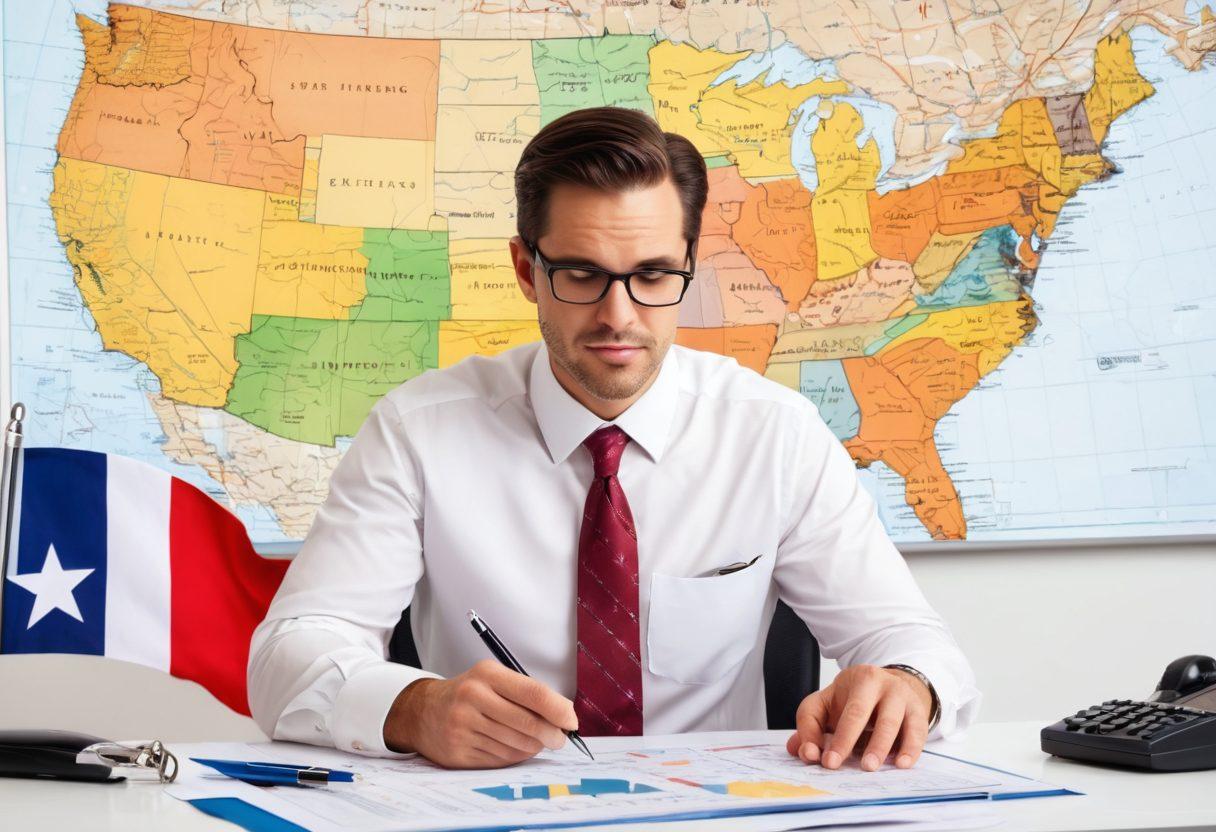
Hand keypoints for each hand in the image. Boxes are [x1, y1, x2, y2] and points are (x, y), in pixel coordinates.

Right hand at [383, 660, 578, 767]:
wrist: (424, 711)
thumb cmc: (470, 694)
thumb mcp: (494, 680)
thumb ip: (527, 694)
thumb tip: (564, 716)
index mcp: (487, 675)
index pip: (534, 693)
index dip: (558, 710)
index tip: (571, 721)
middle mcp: (473, 698)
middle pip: (527, 723)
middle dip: (552, 734)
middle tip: (560, 739)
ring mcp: (463, 726)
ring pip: (516, 744)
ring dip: (533, 747)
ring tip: (535, 742)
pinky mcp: (458, 751)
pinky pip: (500, 759)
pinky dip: (514, 756)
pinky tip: (514, 748)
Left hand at [785, 664, 931, 771]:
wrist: (895, 687)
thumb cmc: (855, 699)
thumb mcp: (828, 703)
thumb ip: (810, 725)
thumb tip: (804, 751)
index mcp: (857, 679)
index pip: (839, 709)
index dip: (831, 736)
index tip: (826, 761)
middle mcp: (880, 684)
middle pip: (860, 711)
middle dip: (848, 739)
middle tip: (836, 764)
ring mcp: (902, 697)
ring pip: (891, 721)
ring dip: (879, 746)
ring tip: (869, 767)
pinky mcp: (919, 713)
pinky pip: (917, 732)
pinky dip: (910, 748)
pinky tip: (900, 764)